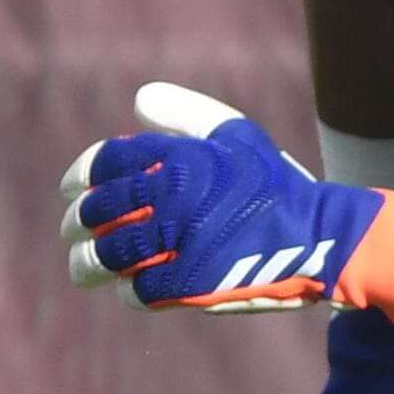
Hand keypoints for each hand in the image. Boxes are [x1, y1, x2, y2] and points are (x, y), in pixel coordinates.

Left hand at [60, 83, 393, 314]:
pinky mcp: (190, 285)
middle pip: (97, 211)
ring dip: (88, 263)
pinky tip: (130, 288)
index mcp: (178, 158)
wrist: (321, 238)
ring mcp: (180, 243)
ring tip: (82, 269)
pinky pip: (139, 290)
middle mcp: (173, 197)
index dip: (79, 177)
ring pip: (108, 256)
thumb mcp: (235, 135)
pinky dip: (129, 290)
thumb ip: (184, 114)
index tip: (71, 189)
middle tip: (72, 231)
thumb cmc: (274, 184)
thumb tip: (137, 102)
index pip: (104, 163)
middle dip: (77, 223)